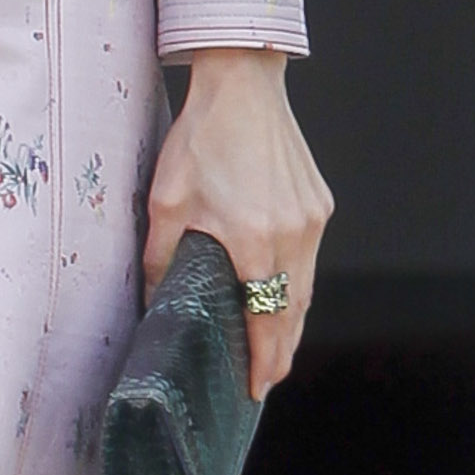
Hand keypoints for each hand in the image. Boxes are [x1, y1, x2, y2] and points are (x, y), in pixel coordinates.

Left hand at [145, 47, 332, 398]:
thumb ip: (162, 256)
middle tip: (265, 384)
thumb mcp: (166, 200)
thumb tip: (155, 298)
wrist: (243, 85)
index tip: (256, 389)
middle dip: (280, 353)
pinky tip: (280, 296)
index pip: (264, 319)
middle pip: (292, 312)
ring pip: (306, 287)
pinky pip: (309, 258)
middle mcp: (293, 235)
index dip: (262, 359)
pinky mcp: (318, 204)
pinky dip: (296, 284)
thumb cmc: (202, 139)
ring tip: (275, 352)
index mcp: (254, 239)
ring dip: (290, 322)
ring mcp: (311, 219)